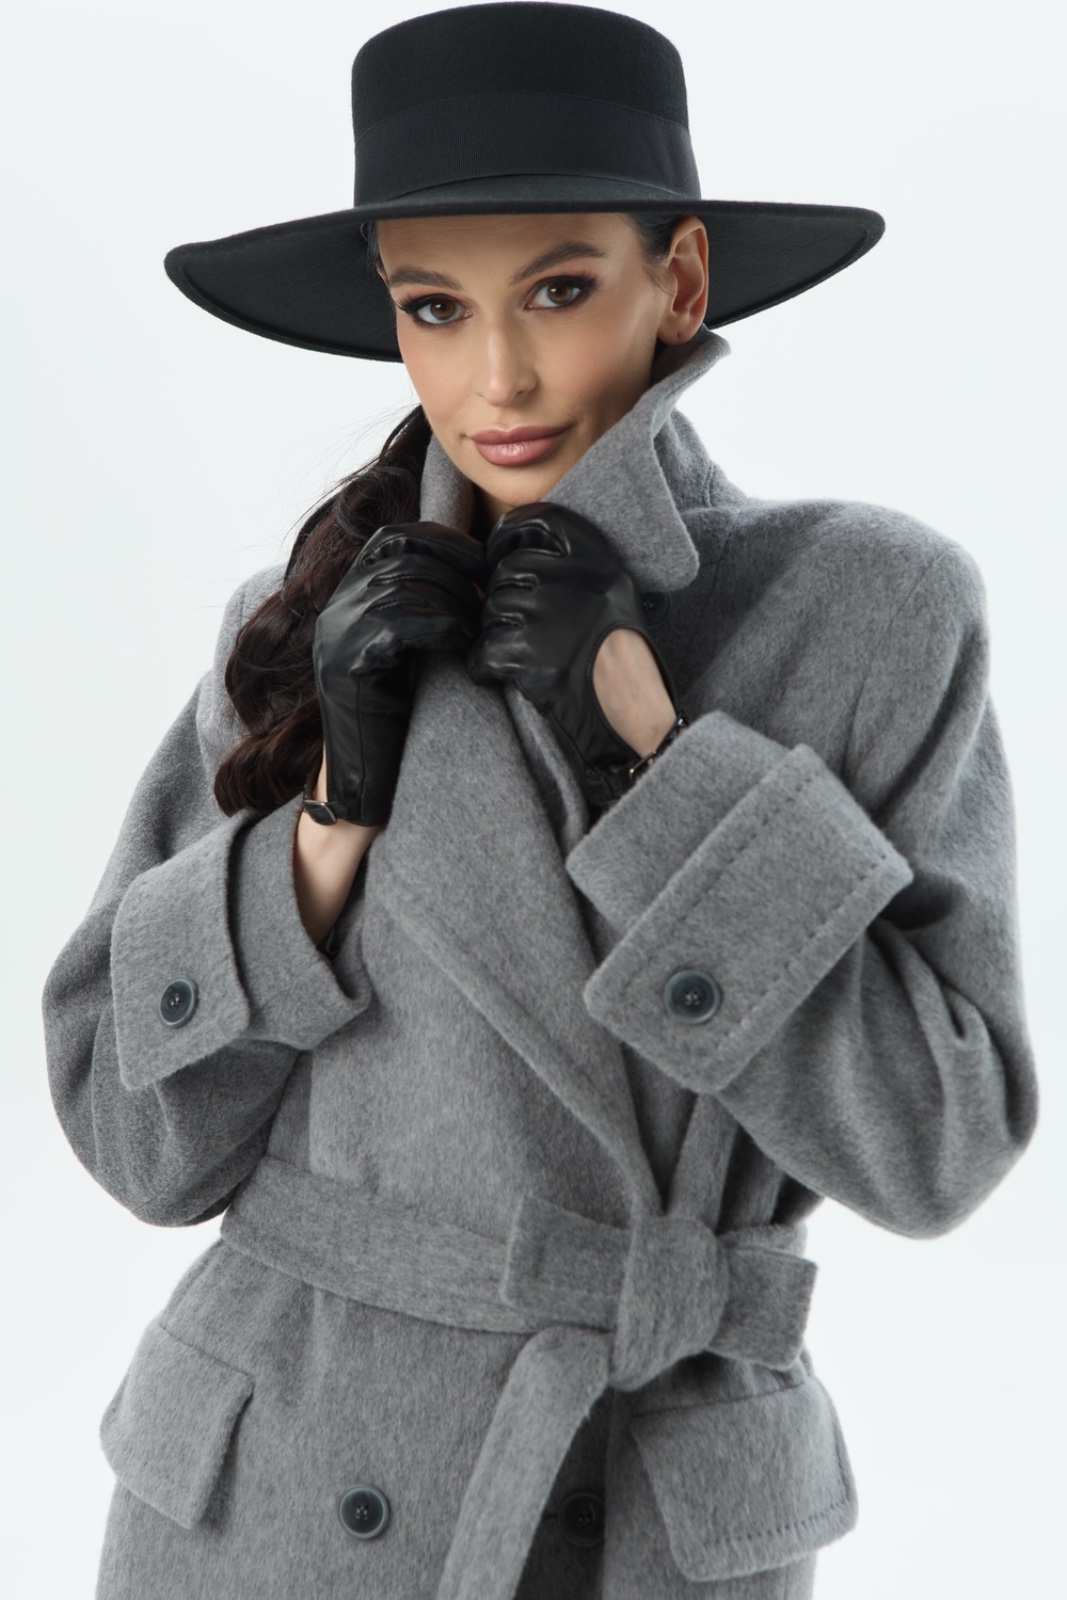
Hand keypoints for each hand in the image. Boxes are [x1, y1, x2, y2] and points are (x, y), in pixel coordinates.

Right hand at [313, 521, 489, 824]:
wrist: (363, 777)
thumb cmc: (399, 715)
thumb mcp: (412, 648)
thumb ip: (426, 605)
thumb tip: (481, 567)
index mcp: (348, 595)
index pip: (394, 536)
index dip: (442, 541)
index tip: (482, 562)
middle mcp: (335, 608)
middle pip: (402, 555)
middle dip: (455, 570)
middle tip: (488, 597)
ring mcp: (335, 634)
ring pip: (404, 585)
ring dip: (455, 600)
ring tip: (478, 625)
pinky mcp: (344, 663)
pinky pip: (399, 622)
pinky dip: (442, 626)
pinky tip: (461, 645)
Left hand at [464, 501, 679, 810]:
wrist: (634, 710)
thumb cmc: (623, 655)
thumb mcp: (612, 591)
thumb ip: (572, 567)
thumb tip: (506, 557)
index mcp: (597, 557)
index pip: (538, 518)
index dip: (509, 534)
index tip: (498, 552)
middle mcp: (573, 578)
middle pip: (508, 571)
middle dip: (505, 600)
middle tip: (522, 629)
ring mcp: (549, 614)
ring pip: (493, 610)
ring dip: (499, 635)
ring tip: (526, 656)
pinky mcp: (530, 654)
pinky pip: (484, 650)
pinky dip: (486, 667)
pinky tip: (505, 675)